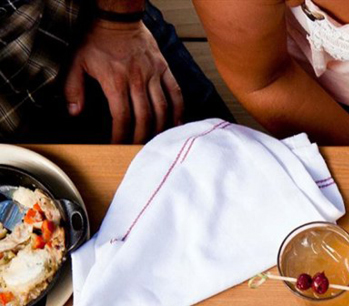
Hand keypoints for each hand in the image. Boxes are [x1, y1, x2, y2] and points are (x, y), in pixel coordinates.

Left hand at [64, 19, 183, 142]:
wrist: (116, 18)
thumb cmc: (95, 39)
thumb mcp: (76, 62)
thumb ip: (73, 88)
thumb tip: (74, 112)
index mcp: (115, 81)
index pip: (122, 116)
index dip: (121, 134)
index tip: (118, 145)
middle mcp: (137, 80)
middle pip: (145, 117)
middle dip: (141, 136)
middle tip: (138, 148)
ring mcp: (153, 75)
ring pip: (162, 108)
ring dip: (160, 128)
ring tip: (156, 140)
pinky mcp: (164, 69)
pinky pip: (176, 93)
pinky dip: (178, 110)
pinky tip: (177, 123)